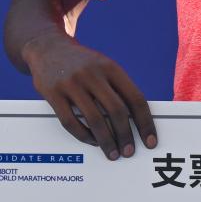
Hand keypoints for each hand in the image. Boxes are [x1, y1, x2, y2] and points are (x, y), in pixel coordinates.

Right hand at [23, 32, 156, 159]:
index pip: (135, 98)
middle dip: (126, 135)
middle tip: (129, 152)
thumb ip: (118, 88)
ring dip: (106, 141)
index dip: (145, 122)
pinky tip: (92, 142)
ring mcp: (73, 83)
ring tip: (112, 153)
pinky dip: (84, 135)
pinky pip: (71, 121)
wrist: (49, 48)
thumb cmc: (83, 63)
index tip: (150, 141)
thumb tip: (137, 120)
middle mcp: (94, 74)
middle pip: (117, 110)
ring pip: (95, 119)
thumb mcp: (104, 66)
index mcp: (111, 68)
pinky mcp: (54, 93)